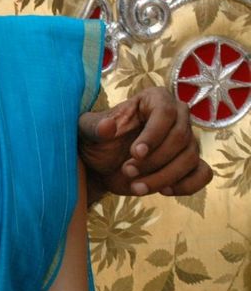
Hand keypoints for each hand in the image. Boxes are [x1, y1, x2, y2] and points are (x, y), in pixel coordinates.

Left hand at [77, 87, 211, 202]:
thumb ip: (94, 127)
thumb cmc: (96, 140)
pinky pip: (203, 174)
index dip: (153, 135)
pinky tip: (164, 191)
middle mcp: (176, 116)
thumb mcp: (86, 131)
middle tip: (127, 171)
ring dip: (164, 177)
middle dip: (154, 160)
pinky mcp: (190, 164)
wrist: (101, 165)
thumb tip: (107, 126)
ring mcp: (186, 141)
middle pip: (182, 138)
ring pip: (190, 159)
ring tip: (136, 187)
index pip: (165, 112)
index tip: (135, 153)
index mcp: (154, 99)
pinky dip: (187, 185)